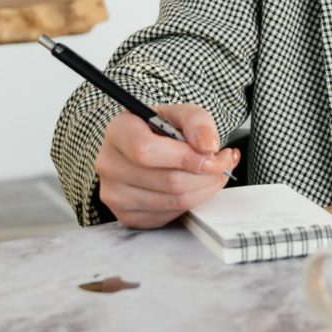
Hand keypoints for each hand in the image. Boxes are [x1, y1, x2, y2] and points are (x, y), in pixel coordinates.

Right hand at [95, 103, 239, 228]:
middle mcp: (109, 163)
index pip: (146, 150)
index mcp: (118, 130)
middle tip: (222, 163)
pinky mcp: (126, 216)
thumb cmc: (161, 131)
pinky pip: (169, 215)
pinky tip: (194, 187)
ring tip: (213, 173)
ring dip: (203, 190)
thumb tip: (207, 147)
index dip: (185, 157)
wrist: (147, 149)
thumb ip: (197, 122)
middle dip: (205, 175)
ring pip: (172, 201)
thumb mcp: (180, 114)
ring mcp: (114, 194)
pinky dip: (190, 203)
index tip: (213, 155)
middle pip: (167, 180)